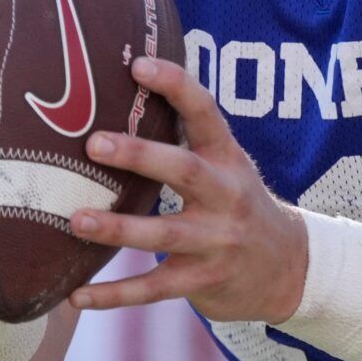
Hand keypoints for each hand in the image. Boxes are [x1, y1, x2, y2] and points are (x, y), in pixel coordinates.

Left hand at [64, 57, 307, 322]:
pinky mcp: (202, 282)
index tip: (137, 64)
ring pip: (164, 235)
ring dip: (119, 228)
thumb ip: (187, 137)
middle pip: (184, 170)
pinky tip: (75, 295)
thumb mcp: (226, 165)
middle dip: (140, 156)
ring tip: (76, 219)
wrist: (287, 269)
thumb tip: (125, 87)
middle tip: (93, 143)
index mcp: (228, 158)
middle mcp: (226, 196)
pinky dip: (113, 295)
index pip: (206, 112)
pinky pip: (153, 290)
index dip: (175, 86)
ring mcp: (216, 242)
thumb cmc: (237, 203)